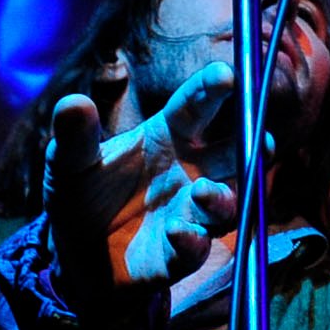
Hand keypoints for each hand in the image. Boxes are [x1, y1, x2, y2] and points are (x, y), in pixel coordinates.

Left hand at [43, 61, 240, 306]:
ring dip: (223, 198)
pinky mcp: (180, 254)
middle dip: (253, 146)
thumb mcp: (67, 162)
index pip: (197, 107)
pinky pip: (196, 248)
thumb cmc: (79, 195)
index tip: (227, 74)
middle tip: (262, 138)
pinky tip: (178, 233)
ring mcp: (190, 214)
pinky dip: (192, 241)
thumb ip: (74, 136)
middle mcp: (190, 173)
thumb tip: (73, 103)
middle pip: (234, 154)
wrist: (74, 254)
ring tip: (204, 192)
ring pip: (226, 204)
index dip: (212, 90)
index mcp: (167, 137)